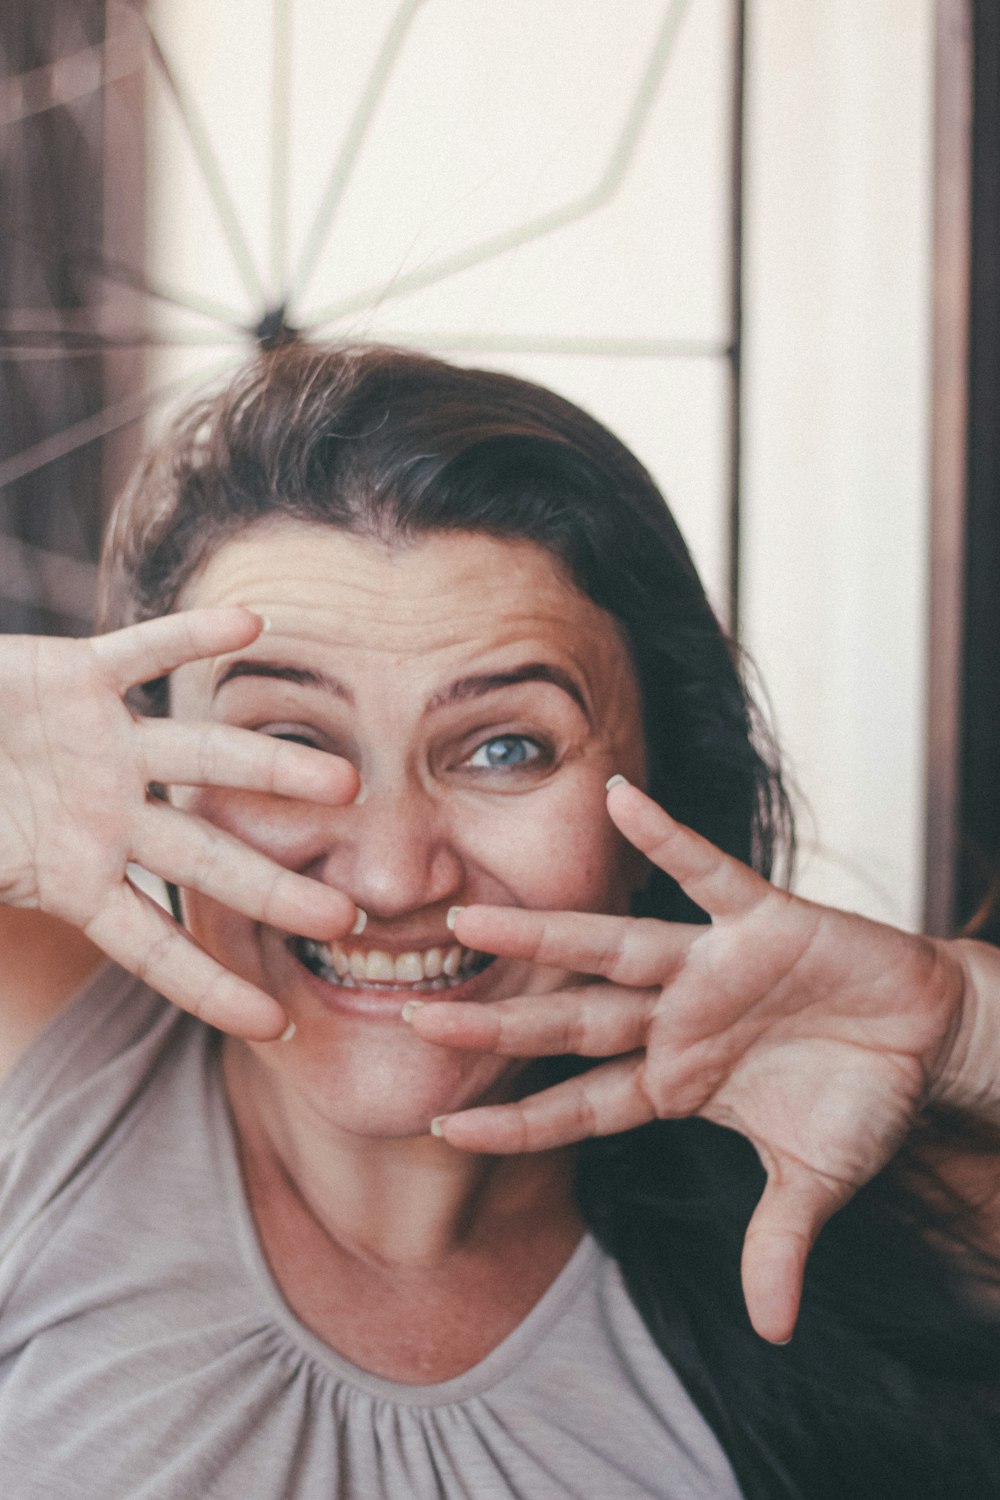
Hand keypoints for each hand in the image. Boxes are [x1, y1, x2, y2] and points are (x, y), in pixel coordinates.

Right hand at [0, 609, 359, 1036]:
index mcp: (77, 879)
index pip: (153, 949)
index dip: (209, 989)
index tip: (277, 1027)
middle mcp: (107, 815)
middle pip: (207, 860)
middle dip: (273, 891)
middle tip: (347, 920)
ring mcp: (101, 748)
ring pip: (201, 758)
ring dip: (272, 769)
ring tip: (344, 782)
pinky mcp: (77, 678)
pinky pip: (142, 653)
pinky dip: (190, 636)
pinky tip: (250, 623)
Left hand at [408, 778, 968, 1341]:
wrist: (928, 1036)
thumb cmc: (861, 1098)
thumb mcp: (815, 1182)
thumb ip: (778, 1243)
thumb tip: (772, 1329)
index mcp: (678, 1081)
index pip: (581, 1106)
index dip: (518, 1117)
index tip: (443, 1126)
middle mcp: (677, 1019)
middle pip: (572, 1021)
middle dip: (499, 1022)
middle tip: (415, 1011)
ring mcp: (712, 967)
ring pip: (613, 946)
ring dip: (544, 934)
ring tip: (471, 918)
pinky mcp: (762, 920)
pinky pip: (709, 872)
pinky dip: (667, 837)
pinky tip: (618, 798)